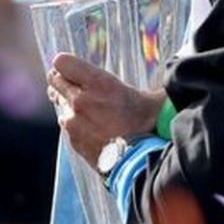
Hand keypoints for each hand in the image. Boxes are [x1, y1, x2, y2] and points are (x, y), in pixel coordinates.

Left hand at [46, 52, 165, 168]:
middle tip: (74, 84)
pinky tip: (90, 125)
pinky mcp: (72, 138)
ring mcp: (74, 121)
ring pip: (59, 103)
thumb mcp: (144, 96)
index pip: (61, 62)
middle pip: (54, 80)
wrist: (141, 161)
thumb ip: (131, 82)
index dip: (65, 64)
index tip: (72, 67)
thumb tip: (168, 67)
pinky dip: (73, 121)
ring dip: (68, 103)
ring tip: (87, 108)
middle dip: (62, 81)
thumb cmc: (147, 125)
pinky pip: (65, 122)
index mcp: (98, 84)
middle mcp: (81, 100)